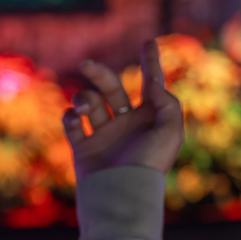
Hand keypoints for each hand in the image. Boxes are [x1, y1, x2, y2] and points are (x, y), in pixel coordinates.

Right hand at [64, 41, 183, 181]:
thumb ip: (165, 102)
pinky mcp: (83, 146)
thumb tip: (153, 84)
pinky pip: (72, 122)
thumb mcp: (169, 131)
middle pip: (111, 87)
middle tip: (87, 64)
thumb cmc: (148, 165)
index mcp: (149, 118)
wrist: (118, 197)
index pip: (151, 83)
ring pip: (89, 102)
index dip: (151, 62)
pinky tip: (75, 121)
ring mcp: (104, 134)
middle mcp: (127, 123)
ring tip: (84, 108)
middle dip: (99, 72)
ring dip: (84, 98)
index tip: (149, 42)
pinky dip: (71, 117)